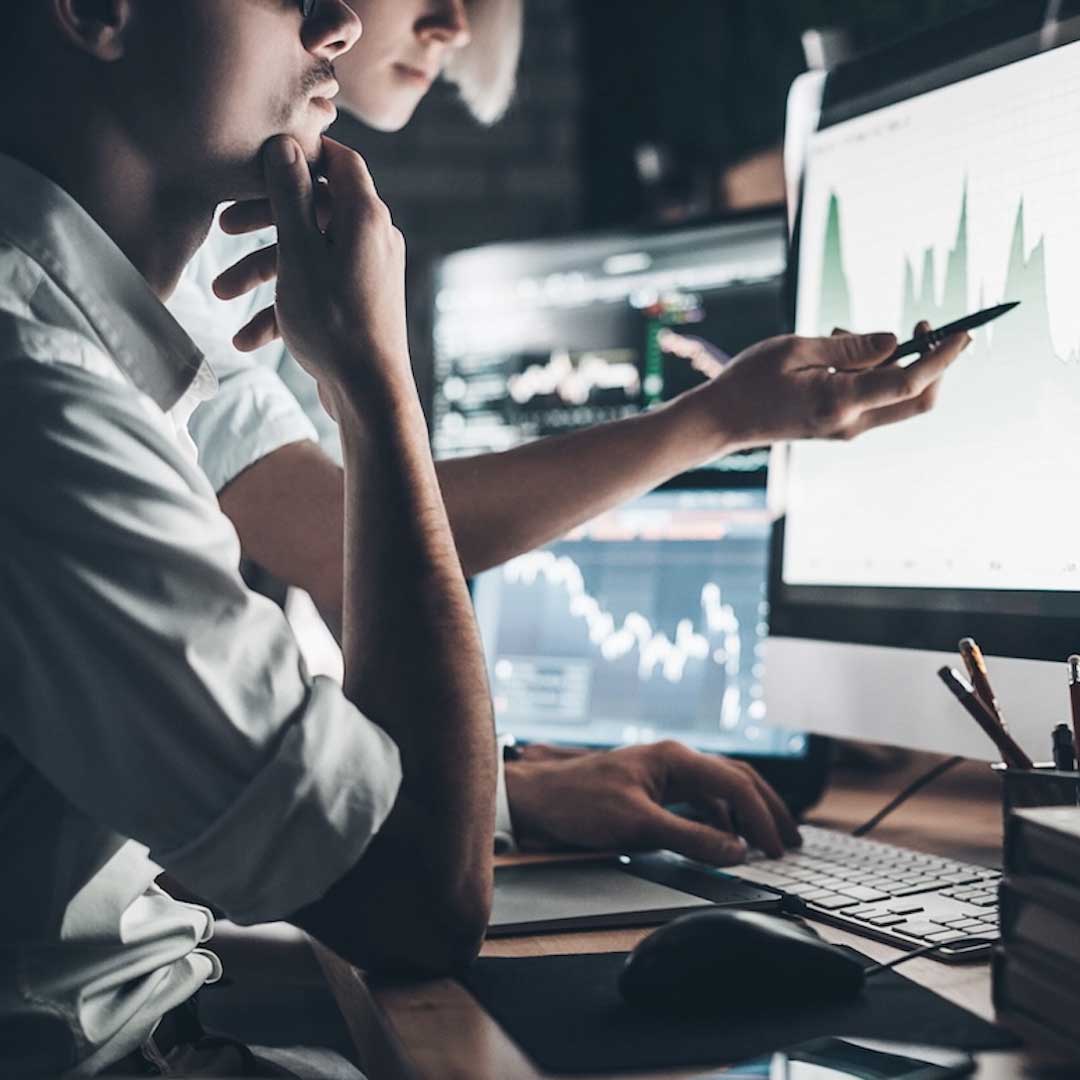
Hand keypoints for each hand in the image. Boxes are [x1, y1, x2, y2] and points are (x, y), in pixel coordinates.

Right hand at [223, 136, 410, 405]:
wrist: (369, 395)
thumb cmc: (333, 322)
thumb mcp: (299, 253)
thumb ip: (290, 197)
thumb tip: (286, 143)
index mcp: (365, 217)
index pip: (339, 161)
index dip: (301, 153)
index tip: (260, 156)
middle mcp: (373, 239)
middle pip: (314, 209)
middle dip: (264, 219)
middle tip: (222, 227)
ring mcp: (367, 274)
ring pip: (308, 255)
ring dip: (262, 272)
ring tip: (219, 295)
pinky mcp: (358, 305)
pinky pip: (317, 291)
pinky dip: (283, 308)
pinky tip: (247, 340)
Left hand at [504, 741, 801, 864]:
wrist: (536, 799)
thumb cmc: (579, 803)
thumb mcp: (637, 826)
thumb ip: (690, 839)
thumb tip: (737, 852)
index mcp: (675, 758)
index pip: (735, 784)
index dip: (761, 818)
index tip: (776, 850)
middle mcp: (675, 759)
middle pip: (737, 779)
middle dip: (767, 808)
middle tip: (792, 840)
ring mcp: (665, 772)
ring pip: (721, 789)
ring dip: (746, 815)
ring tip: (768, 843)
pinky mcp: (655, 788)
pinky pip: (700, 801)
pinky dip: (721, 820)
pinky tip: (727, 840)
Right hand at [680, 325, 970, 454]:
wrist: (722, 420)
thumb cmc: (750, 380)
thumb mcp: (796, 349)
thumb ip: (849, 347)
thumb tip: (894, 340)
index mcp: (839, 402)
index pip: (909, 381)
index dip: (942, 357)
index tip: (961, 333)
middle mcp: (850, 423)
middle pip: (918, 400)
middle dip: (933, 364)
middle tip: (923, 325)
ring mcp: (847, 428)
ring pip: (897, 397)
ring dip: (890, 361)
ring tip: (841, 334)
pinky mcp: (840, 426)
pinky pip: (875, 397)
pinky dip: (872, 372)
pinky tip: (835, 353)